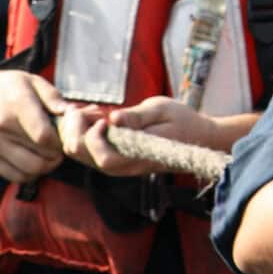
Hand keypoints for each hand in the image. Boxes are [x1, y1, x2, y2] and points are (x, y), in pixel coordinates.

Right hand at [0, 70, 66, 182]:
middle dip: (57, 155)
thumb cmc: (1, 88)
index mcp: (16, 105)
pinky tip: (33, 162)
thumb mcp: (29, 80)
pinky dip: (29, 174)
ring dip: (46, 168)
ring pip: (30, 170)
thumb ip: (52, 96)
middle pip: (40, 157)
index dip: (59, 141)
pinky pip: (15, 176)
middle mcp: (1, 127)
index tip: (61, 136)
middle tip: (59, 149)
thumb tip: (70, 113)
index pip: (44, 136)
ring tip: (48, 156)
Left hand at [62, 95, 226, 176]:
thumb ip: (137, 116)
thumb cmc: (181, 120)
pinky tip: (94, 117)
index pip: (103, 158)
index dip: (94, 137)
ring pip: (78, 153)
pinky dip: (81, 132)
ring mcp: (117, 164)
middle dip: (75, 128)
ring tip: (91, 110)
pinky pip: (86, 151)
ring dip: (76, 129)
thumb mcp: (163, 109)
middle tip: (89, 108)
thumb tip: (113, 118)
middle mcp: (124, 166)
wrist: (197, 137)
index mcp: (139, 156)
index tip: (104, 116)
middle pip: (81, 155)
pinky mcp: (114, 159)